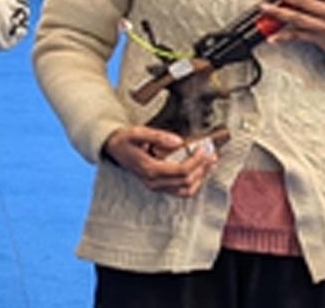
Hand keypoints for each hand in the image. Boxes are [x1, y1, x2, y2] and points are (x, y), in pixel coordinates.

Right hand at [102, 125, 216, 196]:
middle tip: (211, 155)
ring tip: (207, 164)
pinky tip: (197, 171)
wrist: (112, 148)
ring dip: (199, 178)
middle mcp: (153, 182)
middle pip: (186, 181)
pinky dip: (192, 183)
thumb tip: (179, 141)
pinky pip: (180, 191)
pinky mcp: (157, 186)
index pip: (181, 170)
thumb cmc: (124, 139)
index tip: (204, 149)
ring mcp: (155, 186)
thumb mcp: (137, 132)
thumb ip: (158, 136)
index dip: (196, 161)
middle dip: (202, 168)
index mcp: (149, 169)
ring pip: (185, 190)